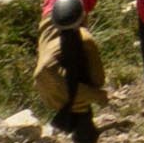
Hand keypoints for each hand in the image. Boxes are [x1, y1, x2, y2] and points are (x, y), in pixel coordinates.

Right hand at [29, 11, 98, 125]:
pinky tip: (84, 97)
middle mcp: (40, 80)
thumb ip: (94, 63)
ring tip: (94, 96)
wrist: (56, 37)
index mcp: (48, 68)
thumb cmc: (72, 38)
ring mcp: (39, 86)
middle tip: (102, 97)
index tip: (105, 97)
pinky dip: (71, 104)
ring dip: (78, 104)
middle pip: (65, 101)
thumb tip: (99, 86)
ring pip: (60, 105)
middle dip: (85, 100)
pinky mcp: (42, 91)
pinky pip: (57, 104)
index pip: (69, 91)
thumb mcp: (87, 43)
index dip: (88, 95)